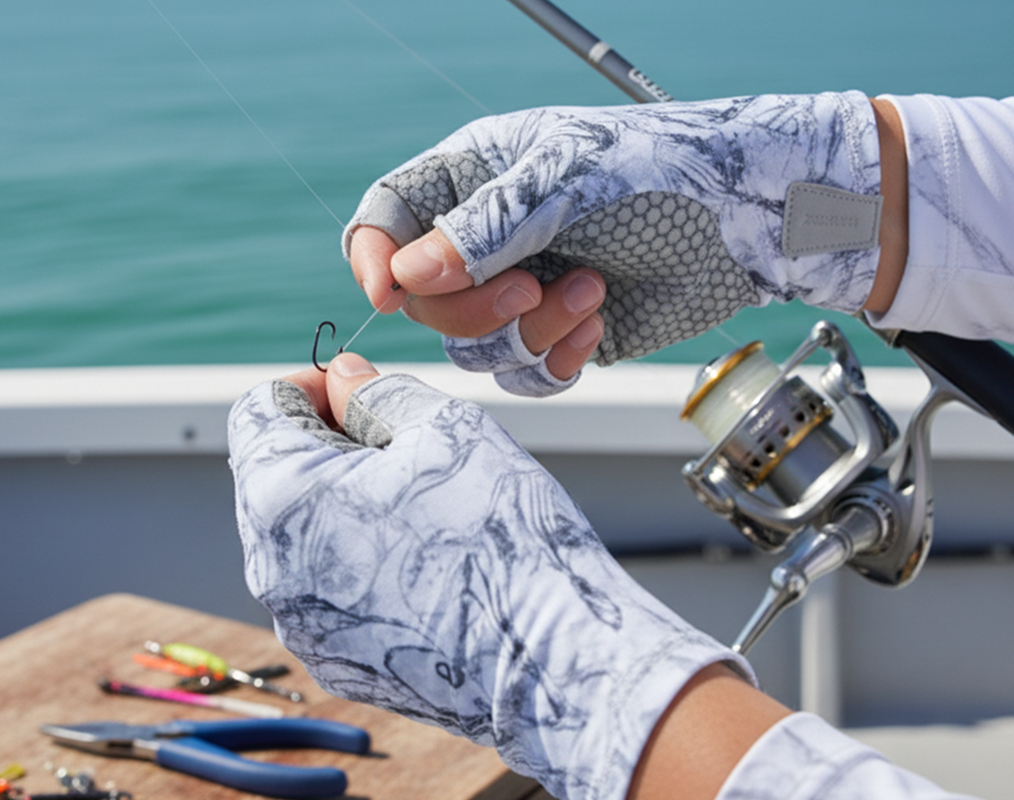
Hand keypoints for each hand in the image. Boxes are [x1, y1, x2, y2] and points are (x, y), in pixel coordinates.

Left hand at [228, 353, 753, 799]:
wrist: (553, 665)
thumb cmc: (501, 540)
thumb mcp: (443, 429)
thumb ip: (375, 393)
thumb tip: (344, 379)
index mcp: (282, 498)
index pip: (259, 411)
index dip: (311, 385)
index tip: (362, 390)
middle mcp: (271, 568)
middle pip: (276, 474)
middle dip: (329, 444)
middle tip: (407, 445)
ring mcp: (300, 624)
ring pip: (304, 534)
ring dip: (345, 504)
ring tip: (425, 507)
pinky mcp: (335, 662)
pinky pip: (329, 591)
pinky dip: (361, 562)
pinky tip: (428, 562)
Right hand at [344, 92, 884, 395]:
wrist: (748, 218)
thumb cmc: (661, 169)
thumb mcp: (566, 182)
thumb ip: (482, 230)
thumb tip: (406, 276)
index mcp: (471, 179)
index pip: (385, 219)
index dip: (372, 257)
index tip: (389, 293)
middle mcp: (485, 240)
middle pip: (425, 303)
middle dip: (477, 306)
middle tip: (532, 285)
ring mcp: (520, 290)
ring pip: (474, 348)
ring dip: (530, 333)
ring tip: (594, 293)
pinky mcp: (559, 335)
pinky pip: (526, 375)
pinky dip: (559, 361)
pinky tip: (600, 326)